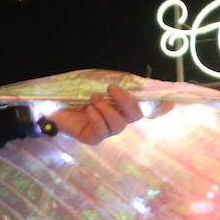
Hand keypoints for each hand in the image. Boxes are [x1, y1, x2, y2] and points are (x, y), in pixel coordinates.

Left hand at [47, 84, 168, 144]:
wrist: (50, 102)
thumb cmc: (75, 91)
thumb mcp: (97, 82)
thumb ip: (118, 84)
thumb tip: (138, 81)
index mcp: (122, 104)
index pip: (147, 108)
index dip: (160, 107)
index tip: (170, 103)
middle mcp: (118, 118)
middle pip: (136, 116)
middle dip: (126, 101)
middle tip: (110, 88)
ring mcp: (106, 130)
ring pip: (119, 125)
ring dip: (106, 108)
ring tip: (92, 98)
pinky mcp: (93, 138)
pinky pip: (102, 131)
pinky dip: (96, 118)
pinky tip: (87, 110)